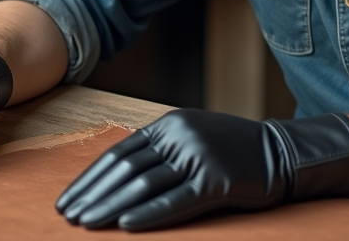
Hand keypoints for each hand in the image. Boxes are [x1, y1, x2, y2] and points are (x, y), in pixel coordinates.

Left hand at [55, 108, 348, 230]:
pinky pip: (175, 201)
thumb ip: (158, 153)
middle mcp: (179, 135)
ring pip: (143, 184)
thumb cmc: (231, 152)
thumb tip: (115, 179)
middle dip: (93, 195)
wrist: (281, 153)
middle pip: (125, 168)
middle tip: (68, 217)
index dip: (90, 178)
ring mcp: (198, 157)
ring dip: (110, 206)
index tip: (68, 199)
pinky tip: (126, 225)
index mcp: (168, 124)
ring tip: (87, 224)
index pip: (119, 153)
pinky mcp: (216, 182)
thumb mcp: (191, 139)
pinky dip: (148, 214)